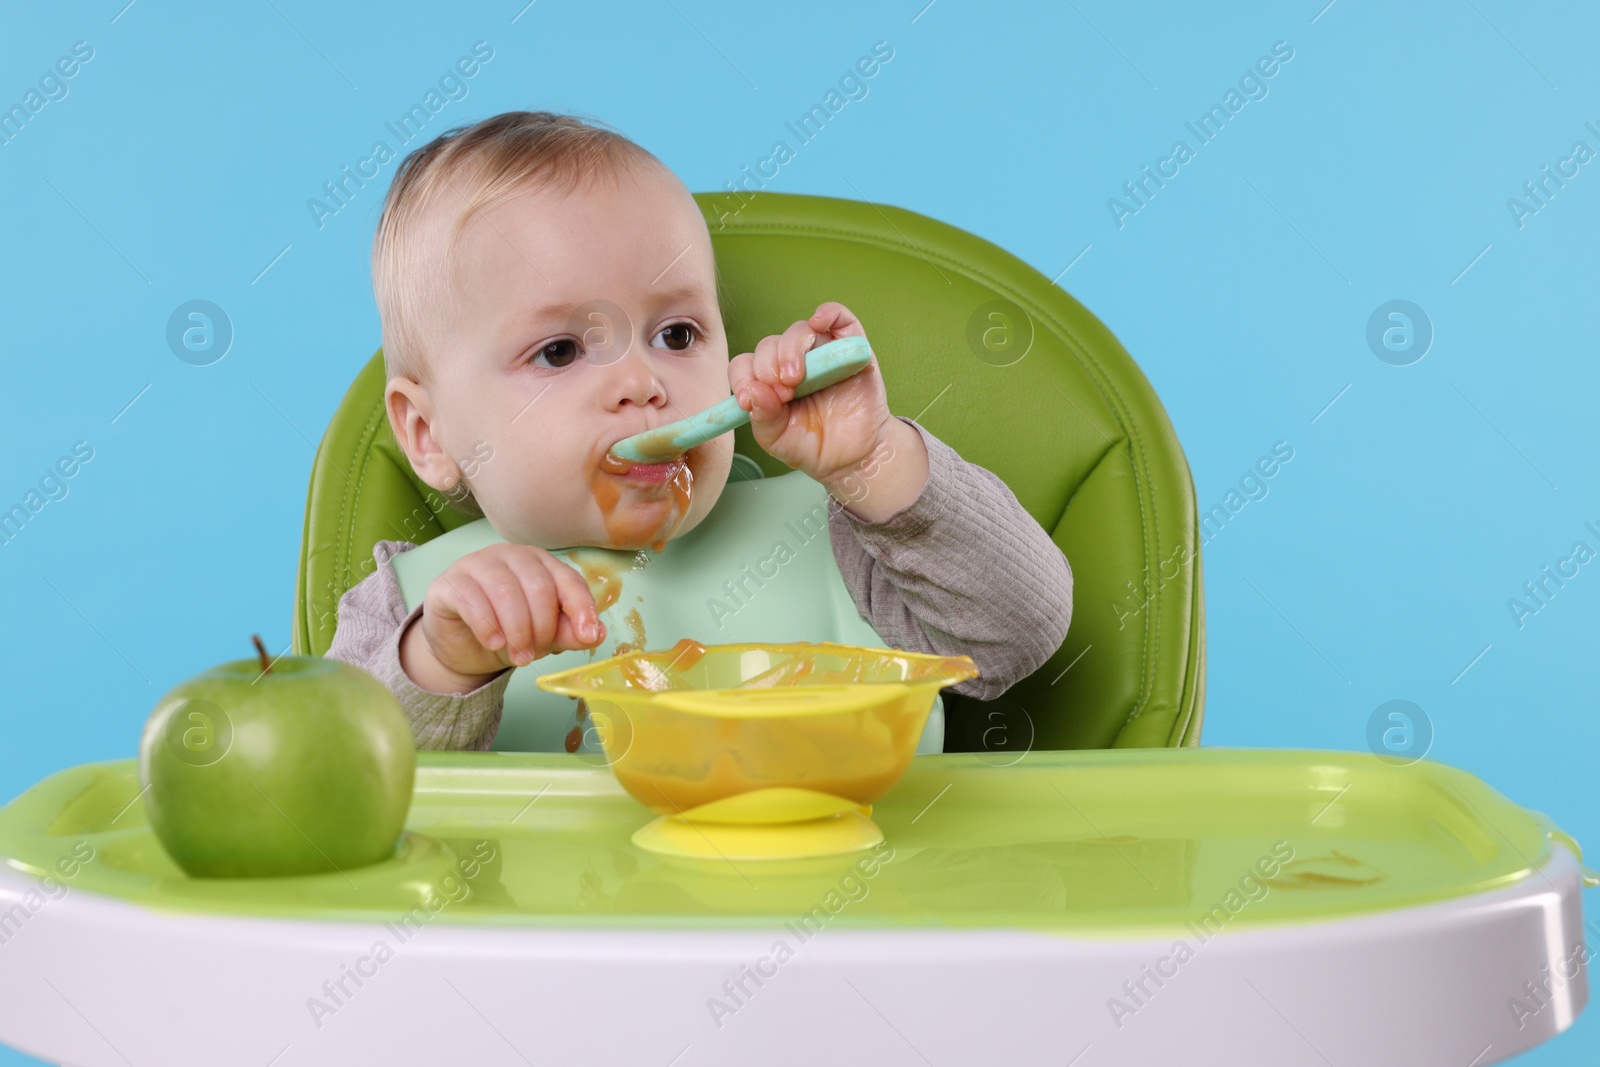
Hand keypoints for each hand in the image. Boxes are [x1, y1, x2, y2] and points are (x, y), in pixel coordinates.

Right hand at [400, 543, 605, 693]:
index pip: (568, 579)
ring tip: (519, 657)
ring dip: (516, 630)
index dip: (580, 607)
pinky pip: (471, 599)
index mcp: (541, 563)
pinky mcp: (449, 583)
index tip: (587, 636)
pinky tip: (493, 643)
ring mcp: (477, 564)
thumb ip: (569, 633)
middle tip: (535, 655)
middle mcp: (511, 556)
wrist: (463, 649)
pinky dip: (486, 625)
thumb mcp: (545, 637)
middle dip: (542, 627)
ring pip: (505, 590)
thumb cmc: (509, 633)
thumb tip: (597, 633)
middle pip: (538, 585)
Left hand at [729, 302, 896, 484]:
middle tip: (782, 394)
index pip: (746, 365)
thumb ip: (762, 417)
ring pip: (800, 331)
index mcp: (769, 381)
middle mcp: (793, 362)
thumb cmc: (814, 446)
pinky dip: (829, 312)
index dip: (742, 378)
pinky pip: (840, 317)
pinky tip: (819, 322)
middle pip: (769, 345)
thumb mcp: (778, 439)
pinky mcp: (852, 349)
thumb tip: (753, 391)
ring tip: (795, 379)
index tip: (747, 401)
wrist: (854, 457)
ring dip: (791, 350)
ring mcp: (822, 353)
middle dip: (767, 368)